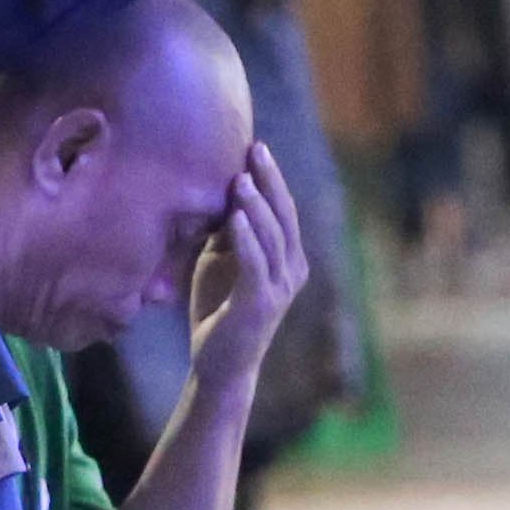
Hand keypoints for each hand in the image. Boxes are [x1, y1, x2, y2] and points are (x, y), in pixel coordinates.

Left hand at [186, 143, 311, 386]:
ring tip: (240, 178)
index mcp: (288, 257)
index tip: (255, 146)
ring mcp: (280, 287)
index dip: (271, 178)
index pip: (283, 209)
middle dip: (270, 181)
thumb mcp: (220, 259)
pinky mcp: (261, 304)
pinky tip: (235, 216)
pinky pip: (256, 264)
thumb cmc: (217, 309)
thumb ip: (226, 229)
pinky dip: (246, 238)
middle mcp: (292, 269)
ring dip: (257, 205)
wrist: (218, 363)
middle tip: (255, 149)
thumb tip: (216, 190)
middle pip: (284, 215)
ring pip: (272, 236)